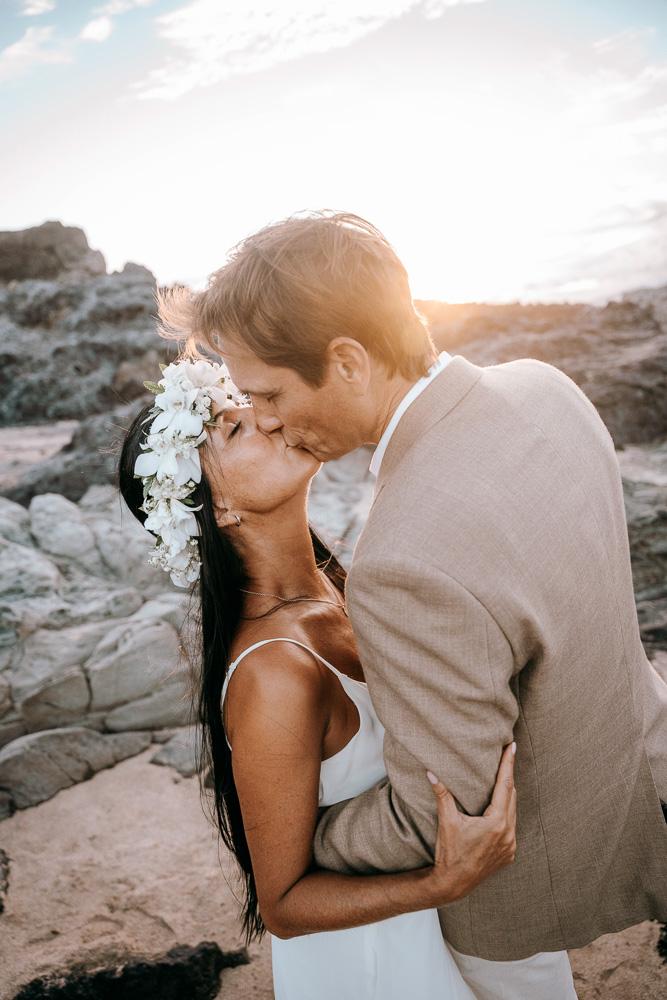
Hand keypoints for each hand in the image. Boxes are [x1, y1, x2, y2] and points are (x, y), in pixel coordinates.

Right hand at [424, 742, 516, 905]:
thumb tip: (430, 771)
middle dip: (508, 776)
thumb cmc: (450, 851)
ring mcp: (510, 845)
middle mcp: (508, 833)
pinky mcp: (509, 854)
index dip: (508, 764)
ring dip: (508, 795)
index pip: (505, 785)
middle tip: (508, 755)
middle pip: (511, 796)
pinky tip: (500, 808)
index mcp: (496, 822)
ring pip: (513, 811)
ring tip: (504, 778)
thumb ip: (442, 794)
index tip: (513, 747)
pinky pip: (512, 827)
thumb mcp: (447, 821)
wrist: (454, 883)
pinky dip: (507, 814)